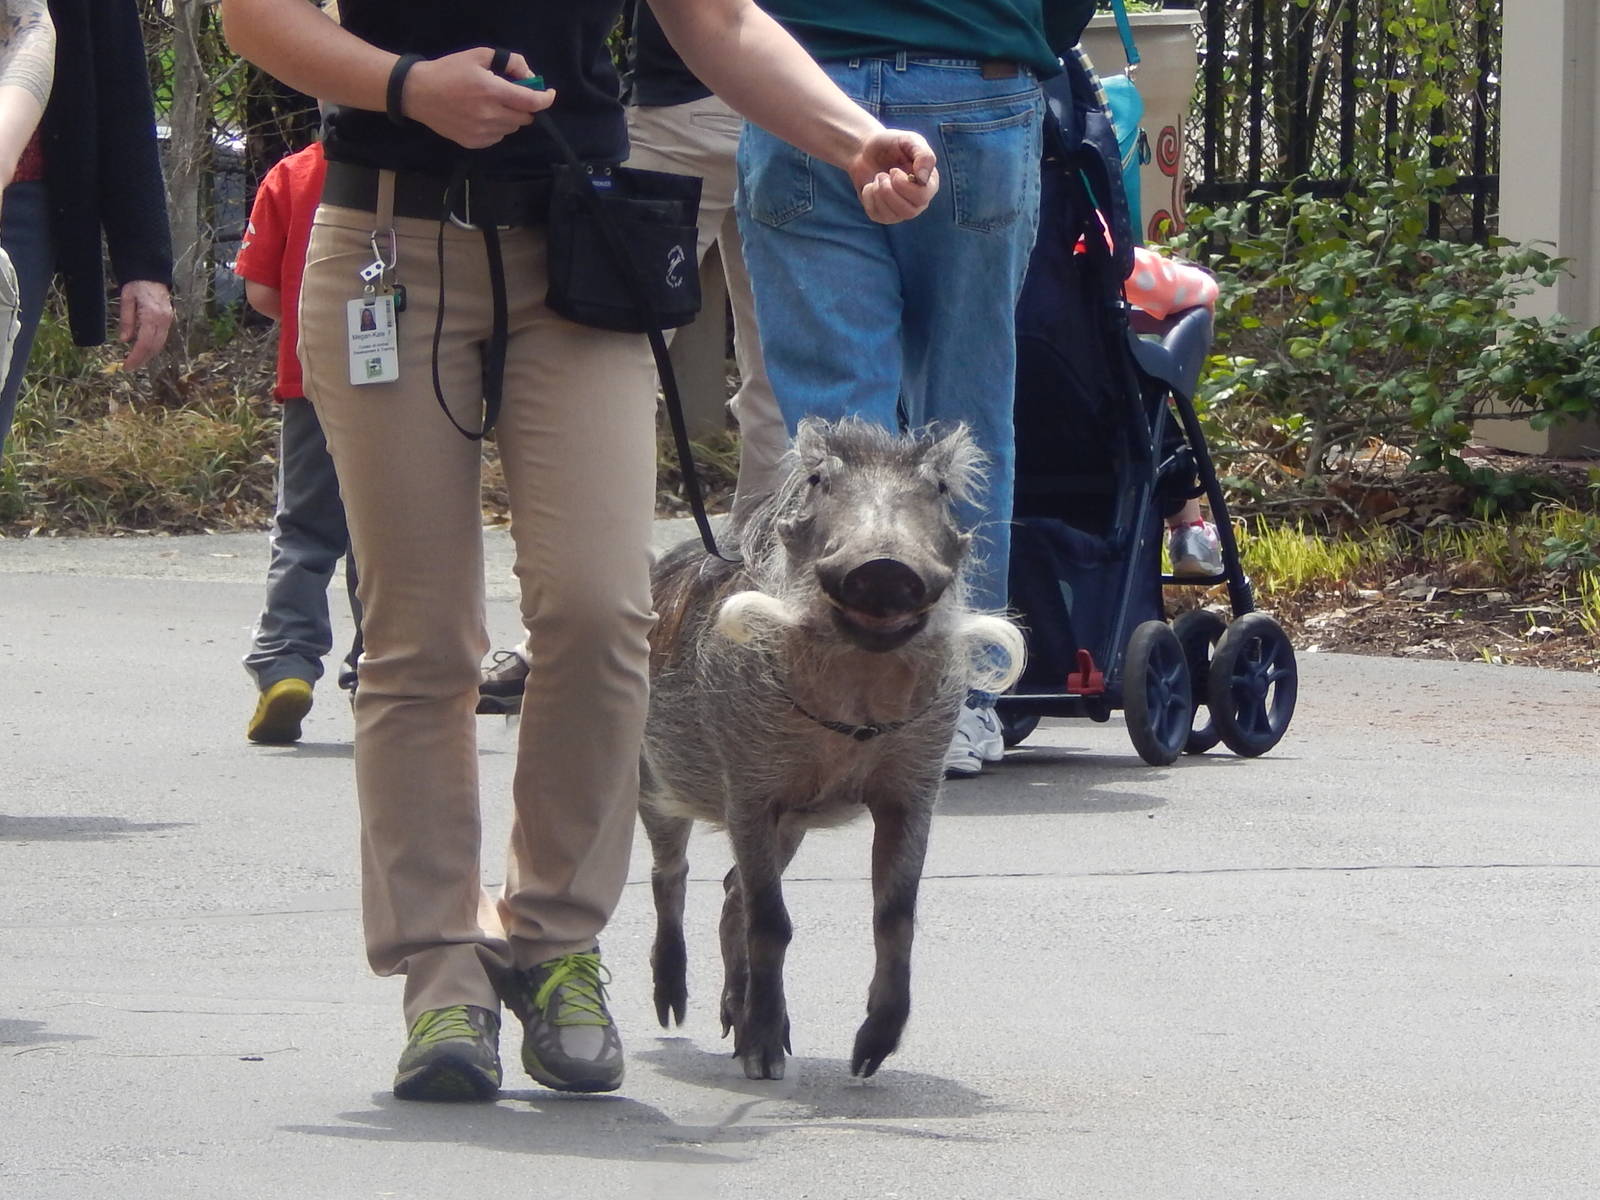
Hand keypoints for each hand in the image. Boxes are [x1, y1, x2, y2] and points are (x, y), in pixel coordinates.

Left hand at [117, 280, 173, 371]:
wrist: (152, 275)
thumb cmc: (137, 285)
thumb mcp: (126, 300)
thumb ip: (126, 321)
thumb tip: (123, 341)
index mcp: (152, 316)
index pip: (144, 343)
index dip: (136, 357)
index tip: (126, 366)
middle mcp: (163, 321)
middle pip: (154, 347)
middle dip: (142, 360)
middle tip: (129, 367)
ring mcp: (168, 322)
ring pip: (159, 345)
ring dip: (148, 356)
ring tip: (135, 362)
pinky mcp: (169, 321)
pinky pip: (161, 339)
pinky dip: (152, 348)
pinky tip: (143, 351)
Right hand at [401, 48, 555, 149]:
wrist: (419, 93)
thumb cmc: (449, 70)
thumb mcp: (479, 55)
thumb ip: (509, 62)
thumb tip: (530, 77)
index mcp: (492, 91)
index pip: (531, 102)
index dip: (545, 99)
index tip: (549, 94)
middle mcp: (489, 115)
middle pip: (525, 118)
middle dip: (524, 106)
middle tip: (511, 95)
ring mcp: (482, 132)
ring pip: (512, 128)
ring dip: (510, 117)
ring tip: (492, 104)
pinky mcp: (474, 142)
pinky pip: (498, 137)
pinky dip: (497, 127)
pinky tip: (481, 116)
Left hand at [846, 130, 939, 223]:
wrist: (865, 150)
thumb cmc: (890, 144)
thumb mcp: (908, 140)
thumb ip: (923, 154)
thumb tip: (923, 179)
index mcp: (929, 183)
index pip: (923, 196)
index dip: (904, 185)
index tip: (893, 170)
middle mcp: (919, 200)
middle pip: (909, 211)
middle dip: (889, 191)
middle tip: (883, 174)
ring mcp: (902, 210)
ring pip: (893, 216)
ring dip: (879, 192)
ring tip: (879, 177)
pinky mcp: (884, 215)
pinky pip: (877, 215)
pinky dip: (869, 197)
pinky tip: (872, 186)